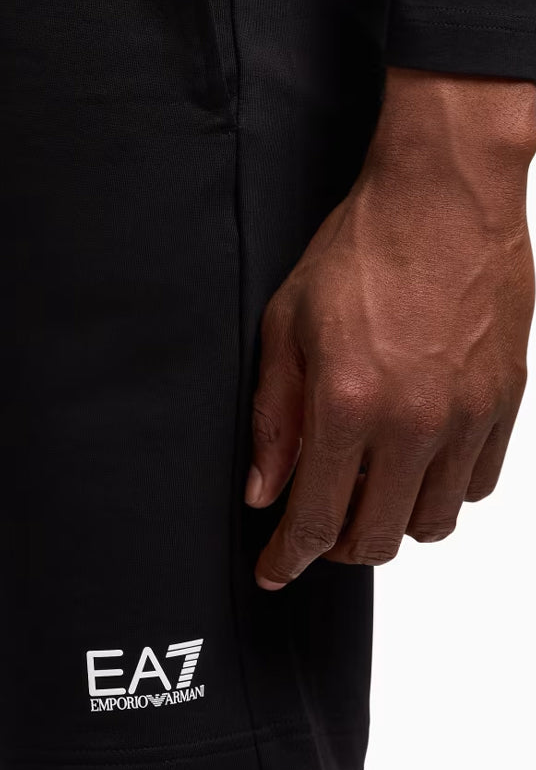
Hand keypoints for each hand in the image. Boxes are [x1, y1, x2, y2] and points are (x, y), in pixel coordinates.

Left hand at [249, 67, 535, 587]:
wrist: (443, 197)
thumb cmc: (361, 248)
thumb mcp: (287, 325)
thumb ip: (273, 417)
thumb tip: (264, 490)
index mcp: (348, 403)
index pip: (316, 518)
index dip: (290, 558)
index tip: (275, 572)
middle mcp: (414, 422)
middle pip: (378, 538)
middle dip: (339, 545)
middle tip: (318, 522)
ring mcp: (468, 416)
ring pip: (433, 523)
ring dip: (394, 520)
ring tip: (367, 488)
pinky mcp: (506, 403)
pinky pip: (477, 485)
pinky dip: (442, 489)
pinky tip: (416, 458)